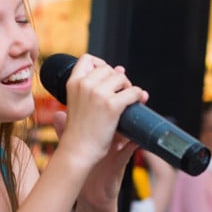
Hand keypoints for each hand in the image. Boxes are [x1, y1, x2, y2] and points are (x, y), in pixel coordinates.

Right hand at [52, 55, 146, 170]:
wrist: (78, 151)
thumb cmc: (79, 132)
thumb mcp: (77, 104)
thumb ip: (92, 87)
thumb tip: (121, 69)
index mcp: (73, 83)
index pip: (87, 59)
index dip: (100, 64)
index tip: (106, 77)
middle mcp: (84, 84)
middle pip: (108, 68)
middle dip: (117, 79)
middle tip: (120, 93)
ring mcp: (98, 94)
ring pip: (121, 78)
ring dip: (128, 87)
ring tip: (127, 100)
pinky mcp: (111, 105)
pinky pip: (133, 92)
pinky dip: (138, 96)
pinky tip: (137, 102)